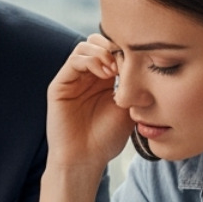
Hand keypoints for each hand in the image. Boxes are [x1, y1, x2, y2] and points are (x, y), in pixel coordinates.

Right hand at [46, 33, 133, 171]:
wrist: (85, 159)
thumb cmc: (107, 139)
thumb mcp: (129, 108)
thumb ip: (133, 84)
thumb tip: (143, 60)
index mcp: (104, 80)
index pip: (113, 49)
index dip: (126, 50)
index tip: (140, 62)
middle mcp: (87, 76)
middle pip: (98, 42)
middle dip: (114, 47)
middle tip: (126, 63)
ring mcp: (72, 79)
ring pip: (86, 46)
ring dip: (103, 53)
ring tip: (115, 71)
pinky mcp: (60, 85)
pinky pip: (74, 59)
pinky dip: (91, 60)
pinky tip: (104, 74)